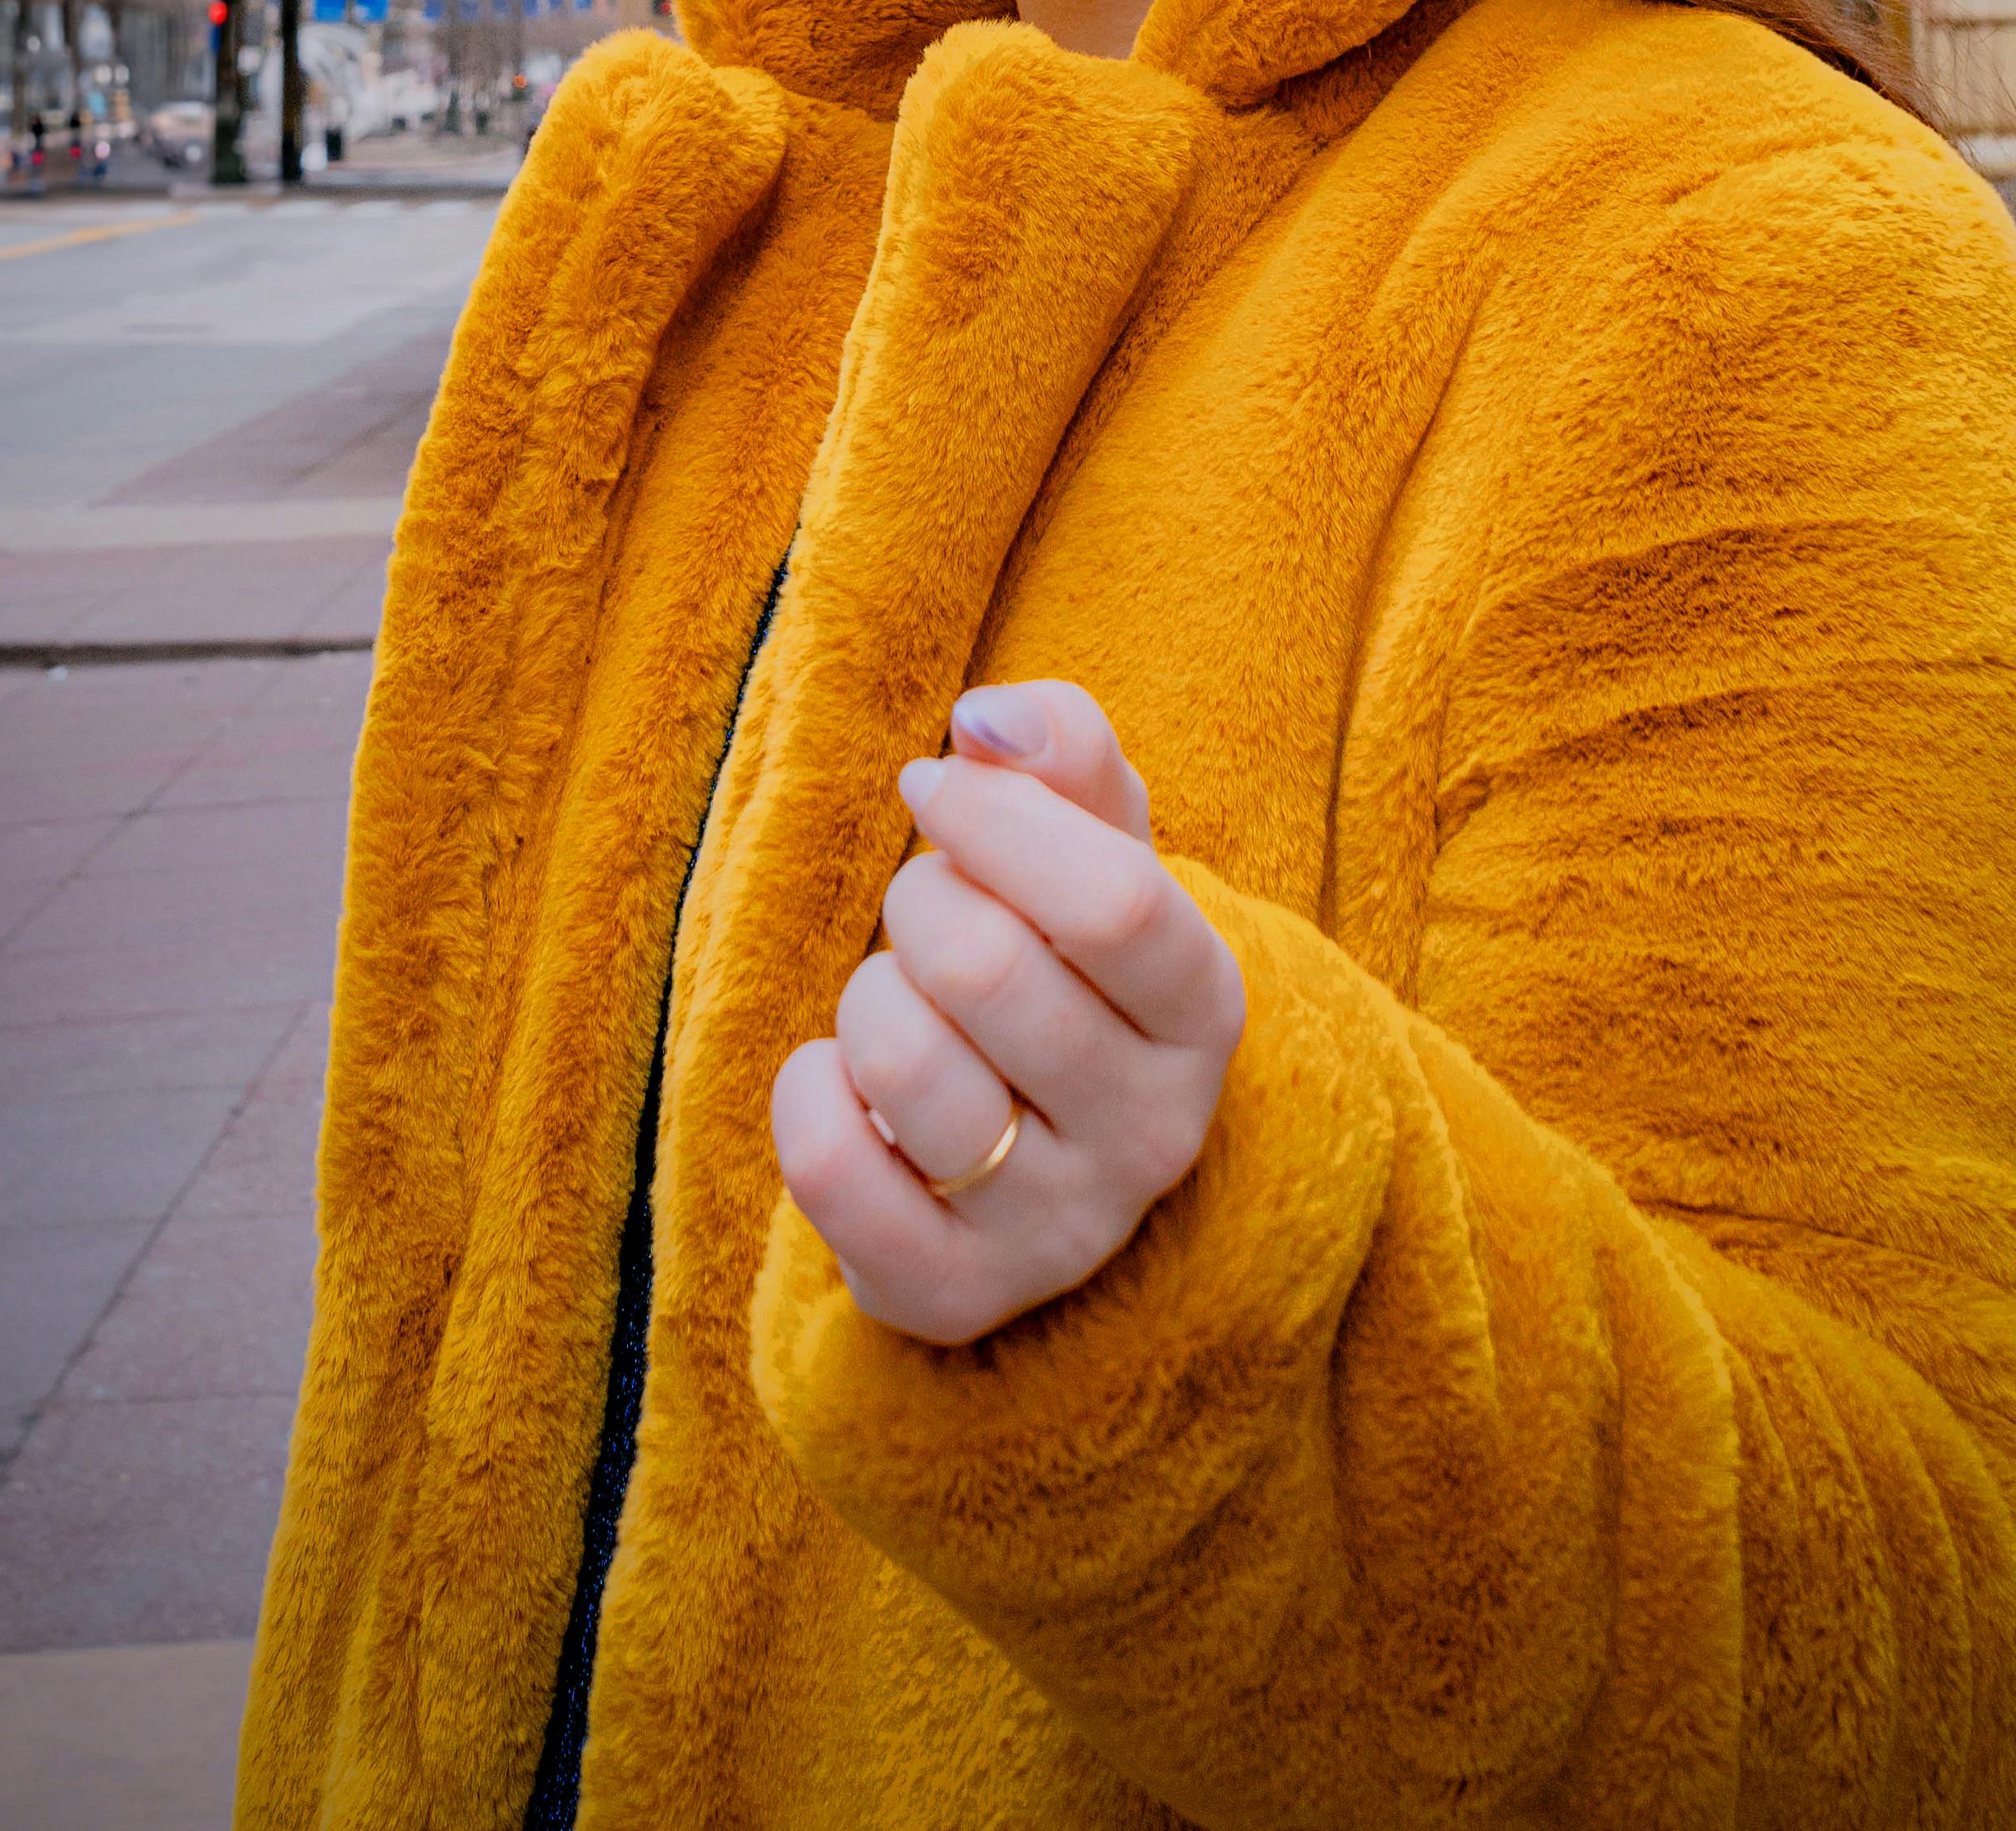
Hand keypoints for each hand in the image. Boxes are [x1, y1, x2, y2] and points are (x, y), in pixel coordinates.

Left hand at [771, 680, 1247, 1345]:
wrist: (1037, 1142)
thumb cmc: (1060, 954)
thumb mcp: (1091, 840)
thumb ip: (1060, 747)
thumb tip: (983, 721)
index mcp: (1206, 1009)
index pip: (1115, 903)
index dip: (993, 820)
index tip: (935, 790)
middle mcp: (1152, 1136)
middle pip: (988, 972)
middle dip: (920, 904)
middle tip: (925, 911)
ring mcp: (1055, 1232)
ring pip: (903, 1068)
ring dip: (870, 998)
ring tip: (905, 1007)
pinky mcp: (949, 1295)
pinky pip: (829, 1166)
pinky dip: (809, 1090)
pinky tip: (849, 1084)